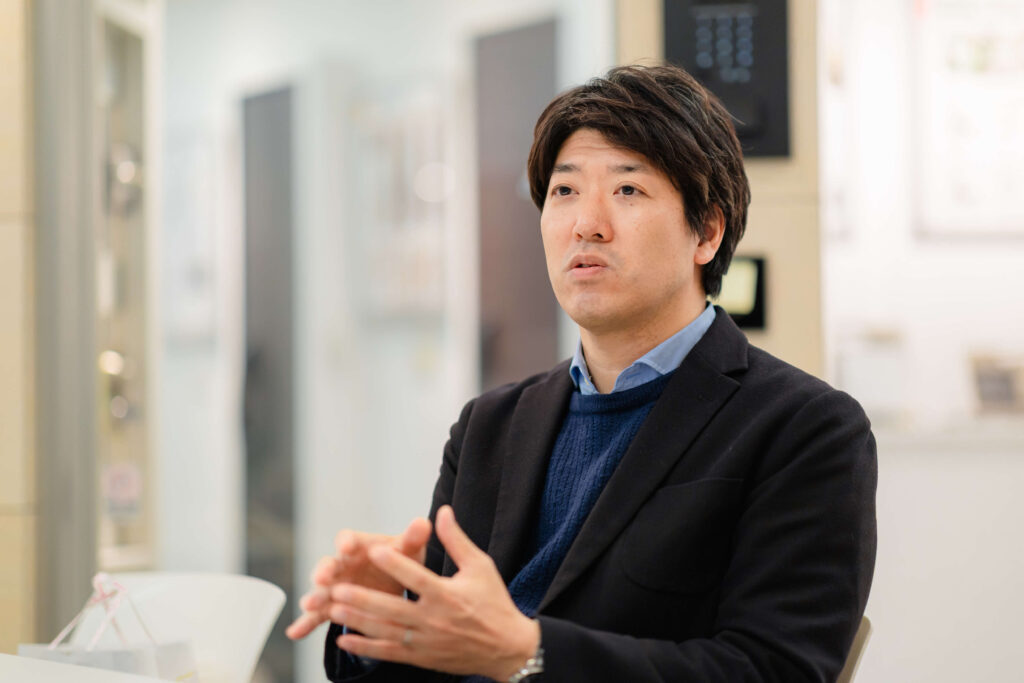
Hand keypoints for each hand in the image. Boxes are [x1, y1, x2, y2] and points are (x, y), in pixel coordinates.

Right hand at [286, 517, 431, 639]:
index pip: (349, 539)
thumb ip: (413, 538)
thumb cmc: (398, 559)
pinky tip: (295, 633)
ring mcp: (334, 585)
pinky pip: (317, 615)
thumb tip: (423, 522)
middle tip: (321, 578)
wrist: (393, 580)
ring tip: (310, 605)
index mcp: (359, 545)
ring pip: (320, 590)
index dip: (347, 542)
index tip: (347, 546)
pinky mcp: (331, 606)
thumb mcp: (408, 550)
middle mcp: (342, 563)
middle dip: (324, 570)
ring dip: (314, 597)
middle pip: (329, 564)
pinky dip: (305, 624)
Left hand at [328, 505, 539, 680]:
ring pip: (385, 632)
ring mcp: (426, 641)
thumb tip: (443, 511)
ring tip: (333, 608)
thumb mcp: (480, 566)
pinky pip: (389, 653)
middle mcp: (434, 620)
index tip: (373, 550)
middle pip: (393, 608)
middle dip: (363, 598)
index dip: (395, 563)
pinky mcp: (422, 657)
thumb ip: (456, 540)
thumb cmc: (494, 602)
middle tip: (338, 587)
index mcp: (448, 595)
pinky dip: (365, 648)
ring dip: (358, 621)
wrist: (507, 648)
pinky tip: (343, 639)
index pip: (417, 577)